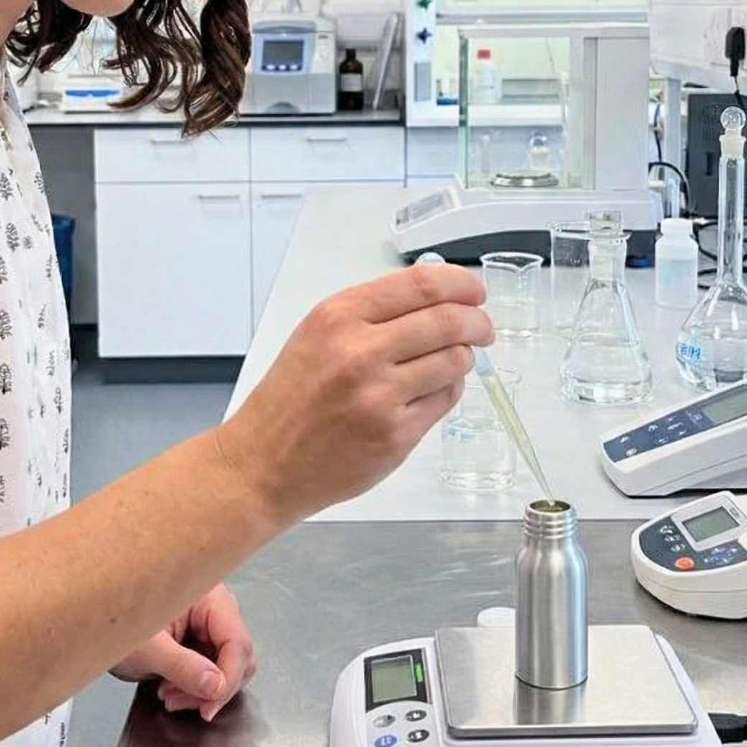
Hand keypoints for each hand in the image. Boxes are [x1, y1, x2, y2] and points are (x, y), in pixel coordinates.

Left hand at [110, 584, 255, 720]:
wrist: (97, 625)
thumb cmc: (116, 622)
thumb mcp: (149, 649)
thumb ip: (184, 667)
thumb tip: (216, 686)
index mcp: (208, 598)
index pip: (237, 642)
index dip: (228, 679)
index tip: (209, 704)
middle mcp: (214, 609)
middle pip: (238, 657)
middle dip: (213, 687)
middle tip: (181, 702)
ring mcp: (208, 626)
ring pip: (227, 668)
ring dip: (202, 690)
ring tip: (170, 696)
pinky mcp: (199, 641)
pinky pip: (211, 670)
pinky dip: (195, 687)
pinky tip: (171, 688)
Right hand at [215, 261, 492, 524]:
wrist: (263, 462)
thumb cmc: (291, 397)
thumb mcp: (318, 334)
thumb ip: (373, 313)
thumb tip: (439, 298)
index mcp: (339, 316)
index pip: (422, 284)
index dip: (461, 284)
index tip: (475, 291)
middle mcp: (360, 351)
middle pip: (448, 320)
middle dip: (477, 321)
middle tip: (483, 327)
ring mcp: (380, 396)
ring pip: (455, 361)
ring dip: (464, 357)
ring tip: (454, 360)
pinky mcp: (395, 435)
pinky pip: (445, 400)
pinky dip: (448, 390)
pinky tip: (432, 390)